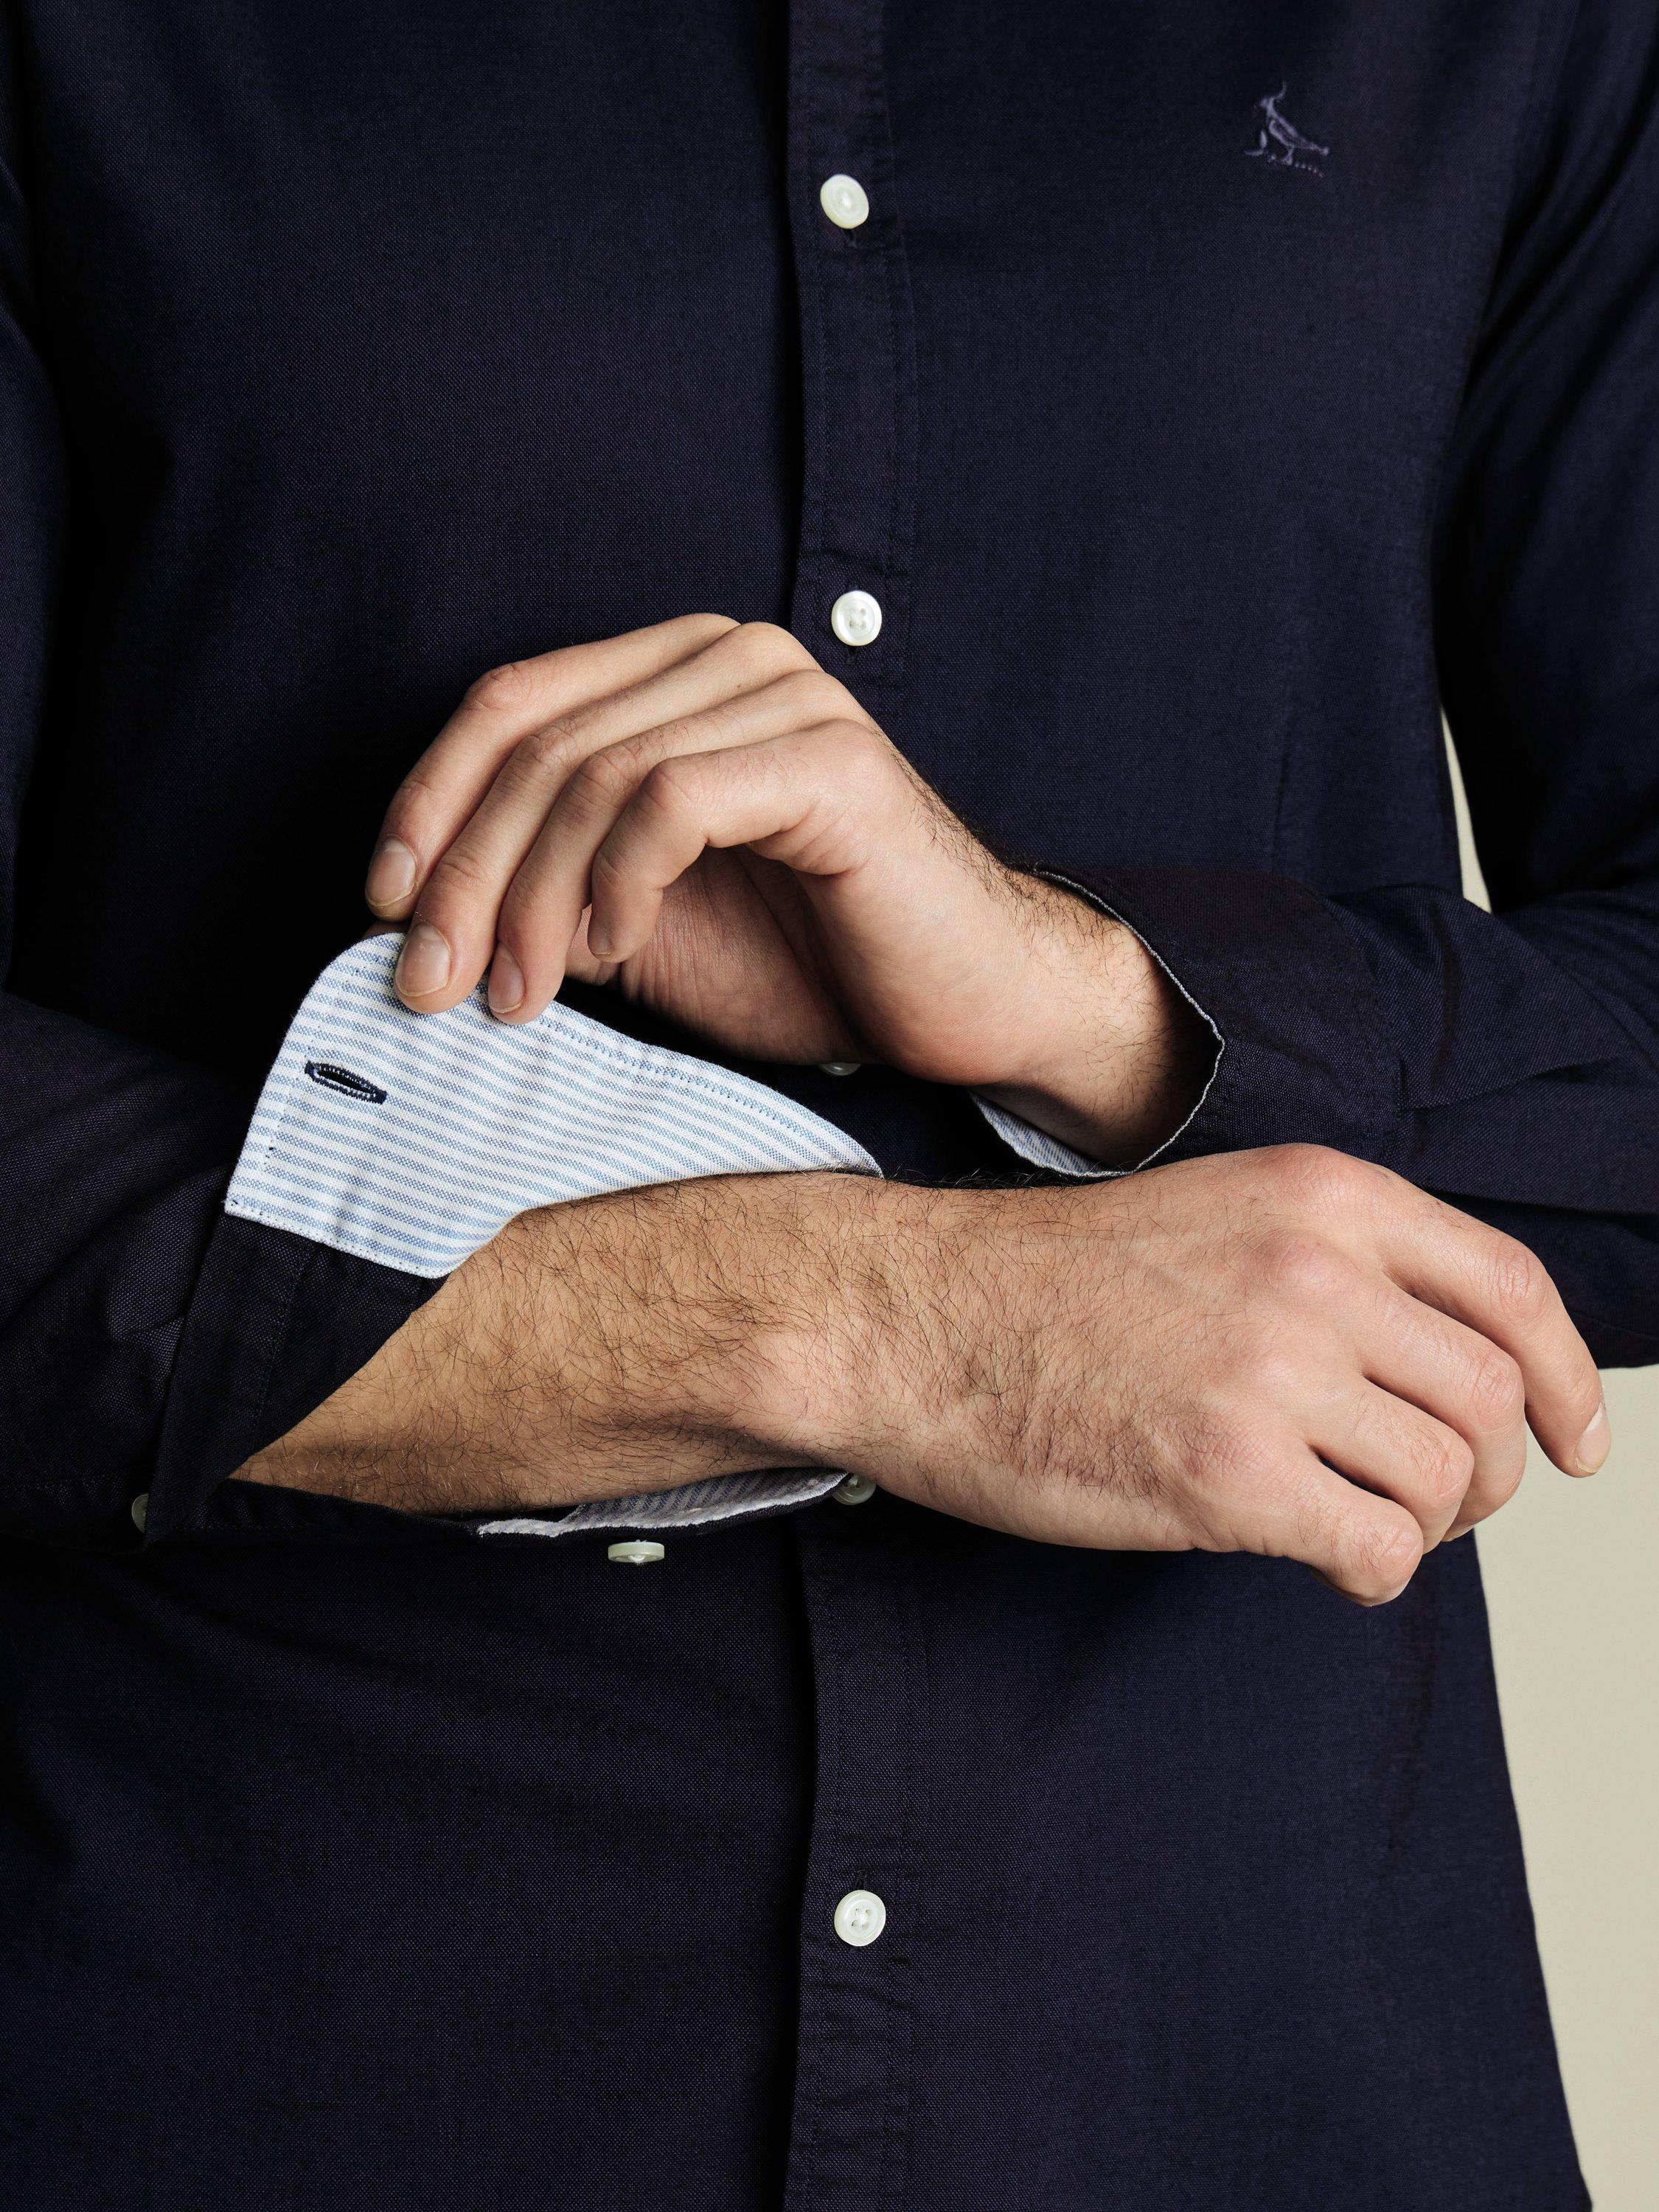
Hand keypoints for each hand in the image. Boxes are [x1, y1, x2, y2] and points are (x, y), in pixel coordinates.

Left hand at [363, 615, 1206, 1160]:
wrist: (964, 1007)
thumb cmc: (811, 965)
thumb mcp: (638, 925)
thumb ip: (546, 887)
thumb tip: (417, 911)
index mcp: (677, 674)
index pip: (510, 705)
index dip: (428, 803)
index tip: (384, 907)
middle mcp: (728, 658)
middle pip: (538, 743)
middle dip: (464, 875)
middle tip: (428, 981)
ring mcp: (785, 696)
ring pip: (594, 775)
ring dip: (533, 899)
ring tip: (520, 994)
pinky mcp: (828, 758)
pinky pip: (673, 800)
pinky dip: (620, 883)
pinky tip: (617, 951)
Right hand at [808, 1145, 1609, 1601]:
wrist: (914, 1319)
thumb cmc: (1047, 1283)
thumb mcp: (1218, 1212)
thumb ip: (1338, 1263)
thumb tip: (1448, 1368)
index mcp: (1323, 1196)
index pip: (1511, 1289)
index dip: (1570, 1378)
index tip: (1578, 1442)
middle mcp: (1317, 1271)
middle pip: (1492, 1401)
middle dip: (1489, 1475)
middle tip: (1437, 1505)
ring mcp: (1276, 1372)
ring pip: (1449, 1482)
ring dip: (1424, 1527)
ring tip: (1358, 1525)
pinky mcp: (1230, 1475)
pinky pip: (1379, 1551)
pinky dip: (1372, 1574)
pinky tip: (1320, 1559)